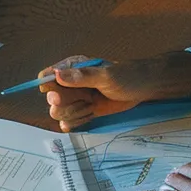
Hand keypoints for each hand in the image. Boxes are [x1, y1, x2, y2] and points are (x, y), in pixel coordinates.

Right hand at [39, 53, 190, 131]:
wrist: (143, 89)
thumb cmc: (126, 76)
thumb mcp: (105, 75)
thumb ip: (81, 76)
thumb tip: (56, 74)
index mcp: (71, 68)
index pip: (46, 76)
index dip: (50, 88)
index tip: (60, 94)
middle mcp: (70, 83)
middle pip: (52, 98)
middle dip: (68, 103)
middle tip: (87, 98)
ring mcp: (76, 98)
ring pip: (59, 112)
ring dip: (76, 113)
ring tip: (93, 106)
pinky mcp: (84, 111)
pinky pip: (70, 121)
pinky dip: (77, 122)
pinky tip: (89, 115)